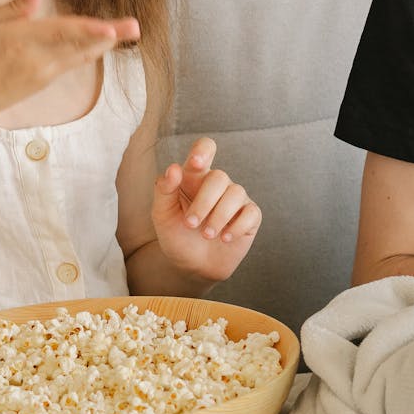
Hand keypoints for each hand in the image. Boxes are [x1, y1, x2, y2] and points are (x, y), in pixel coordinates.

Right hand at [0, 0, 139, 126]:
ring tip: (128, 31)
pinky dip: (89, 50)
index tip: (112, 29)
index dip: (89, 30)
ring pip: (80, 56)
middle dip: (110, 35)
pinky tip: (101, 42)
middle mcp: (37, 60)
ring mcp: (43, 74)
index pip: (61, 32)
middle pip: (80, 46)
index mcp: (19, 42)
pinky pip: (71, 62)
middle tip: (136, 26)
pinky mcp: (44, 82)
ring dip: (105, 43)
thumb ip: (12, 8)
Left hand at [151, 137, 260, 284]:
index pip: (205, 148)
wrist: (191, 265)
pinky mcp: (250, 216)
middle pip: (219, 177)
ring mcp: (235, 198)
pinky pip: (251, 213)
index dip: (203, 151)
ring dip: (219, 216)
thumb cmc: (175, 234)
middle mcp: (216, 183)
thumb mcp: (162, 214)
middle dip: (204, 202)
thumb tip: (173, 168)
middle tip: (190, 224)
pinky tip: (224, 238)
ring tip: (207, 235)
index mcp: (194, 175)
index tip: (196, 163)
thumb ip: (164, 190)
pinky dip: (237, 226)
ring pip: (236, 193)